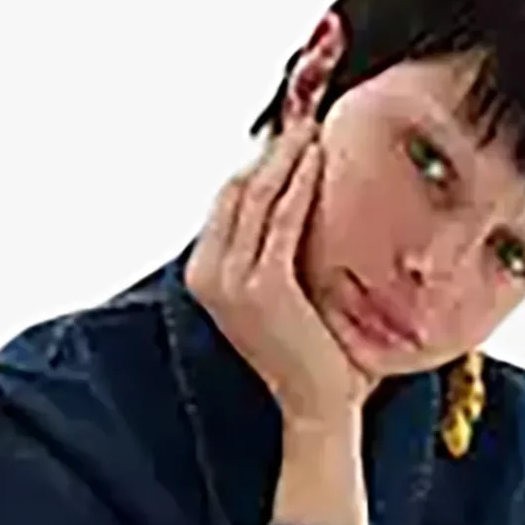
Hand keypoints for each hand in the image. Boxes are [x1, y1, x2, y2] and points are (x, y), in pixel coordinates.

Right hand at [183, 115, 379, 429]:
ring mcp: (232, 281)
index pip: (226, 200)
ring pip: (257, 196)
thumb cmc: (306, 354)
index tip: (288, 133)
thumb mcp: (276, 295)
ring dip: (287, 156)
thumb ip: (269, 252)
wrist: (316, 406)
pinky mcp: (264, 286)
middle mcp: (208, 276)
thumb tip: (287, 202)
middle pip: (236, 189)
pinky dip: (301, 181)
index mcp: (204, 275)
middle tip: (305, 118)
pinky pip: (282, 217)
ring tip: (316, 129)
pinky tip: (321, 158)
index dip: (256, 161)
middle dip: (271, 150)